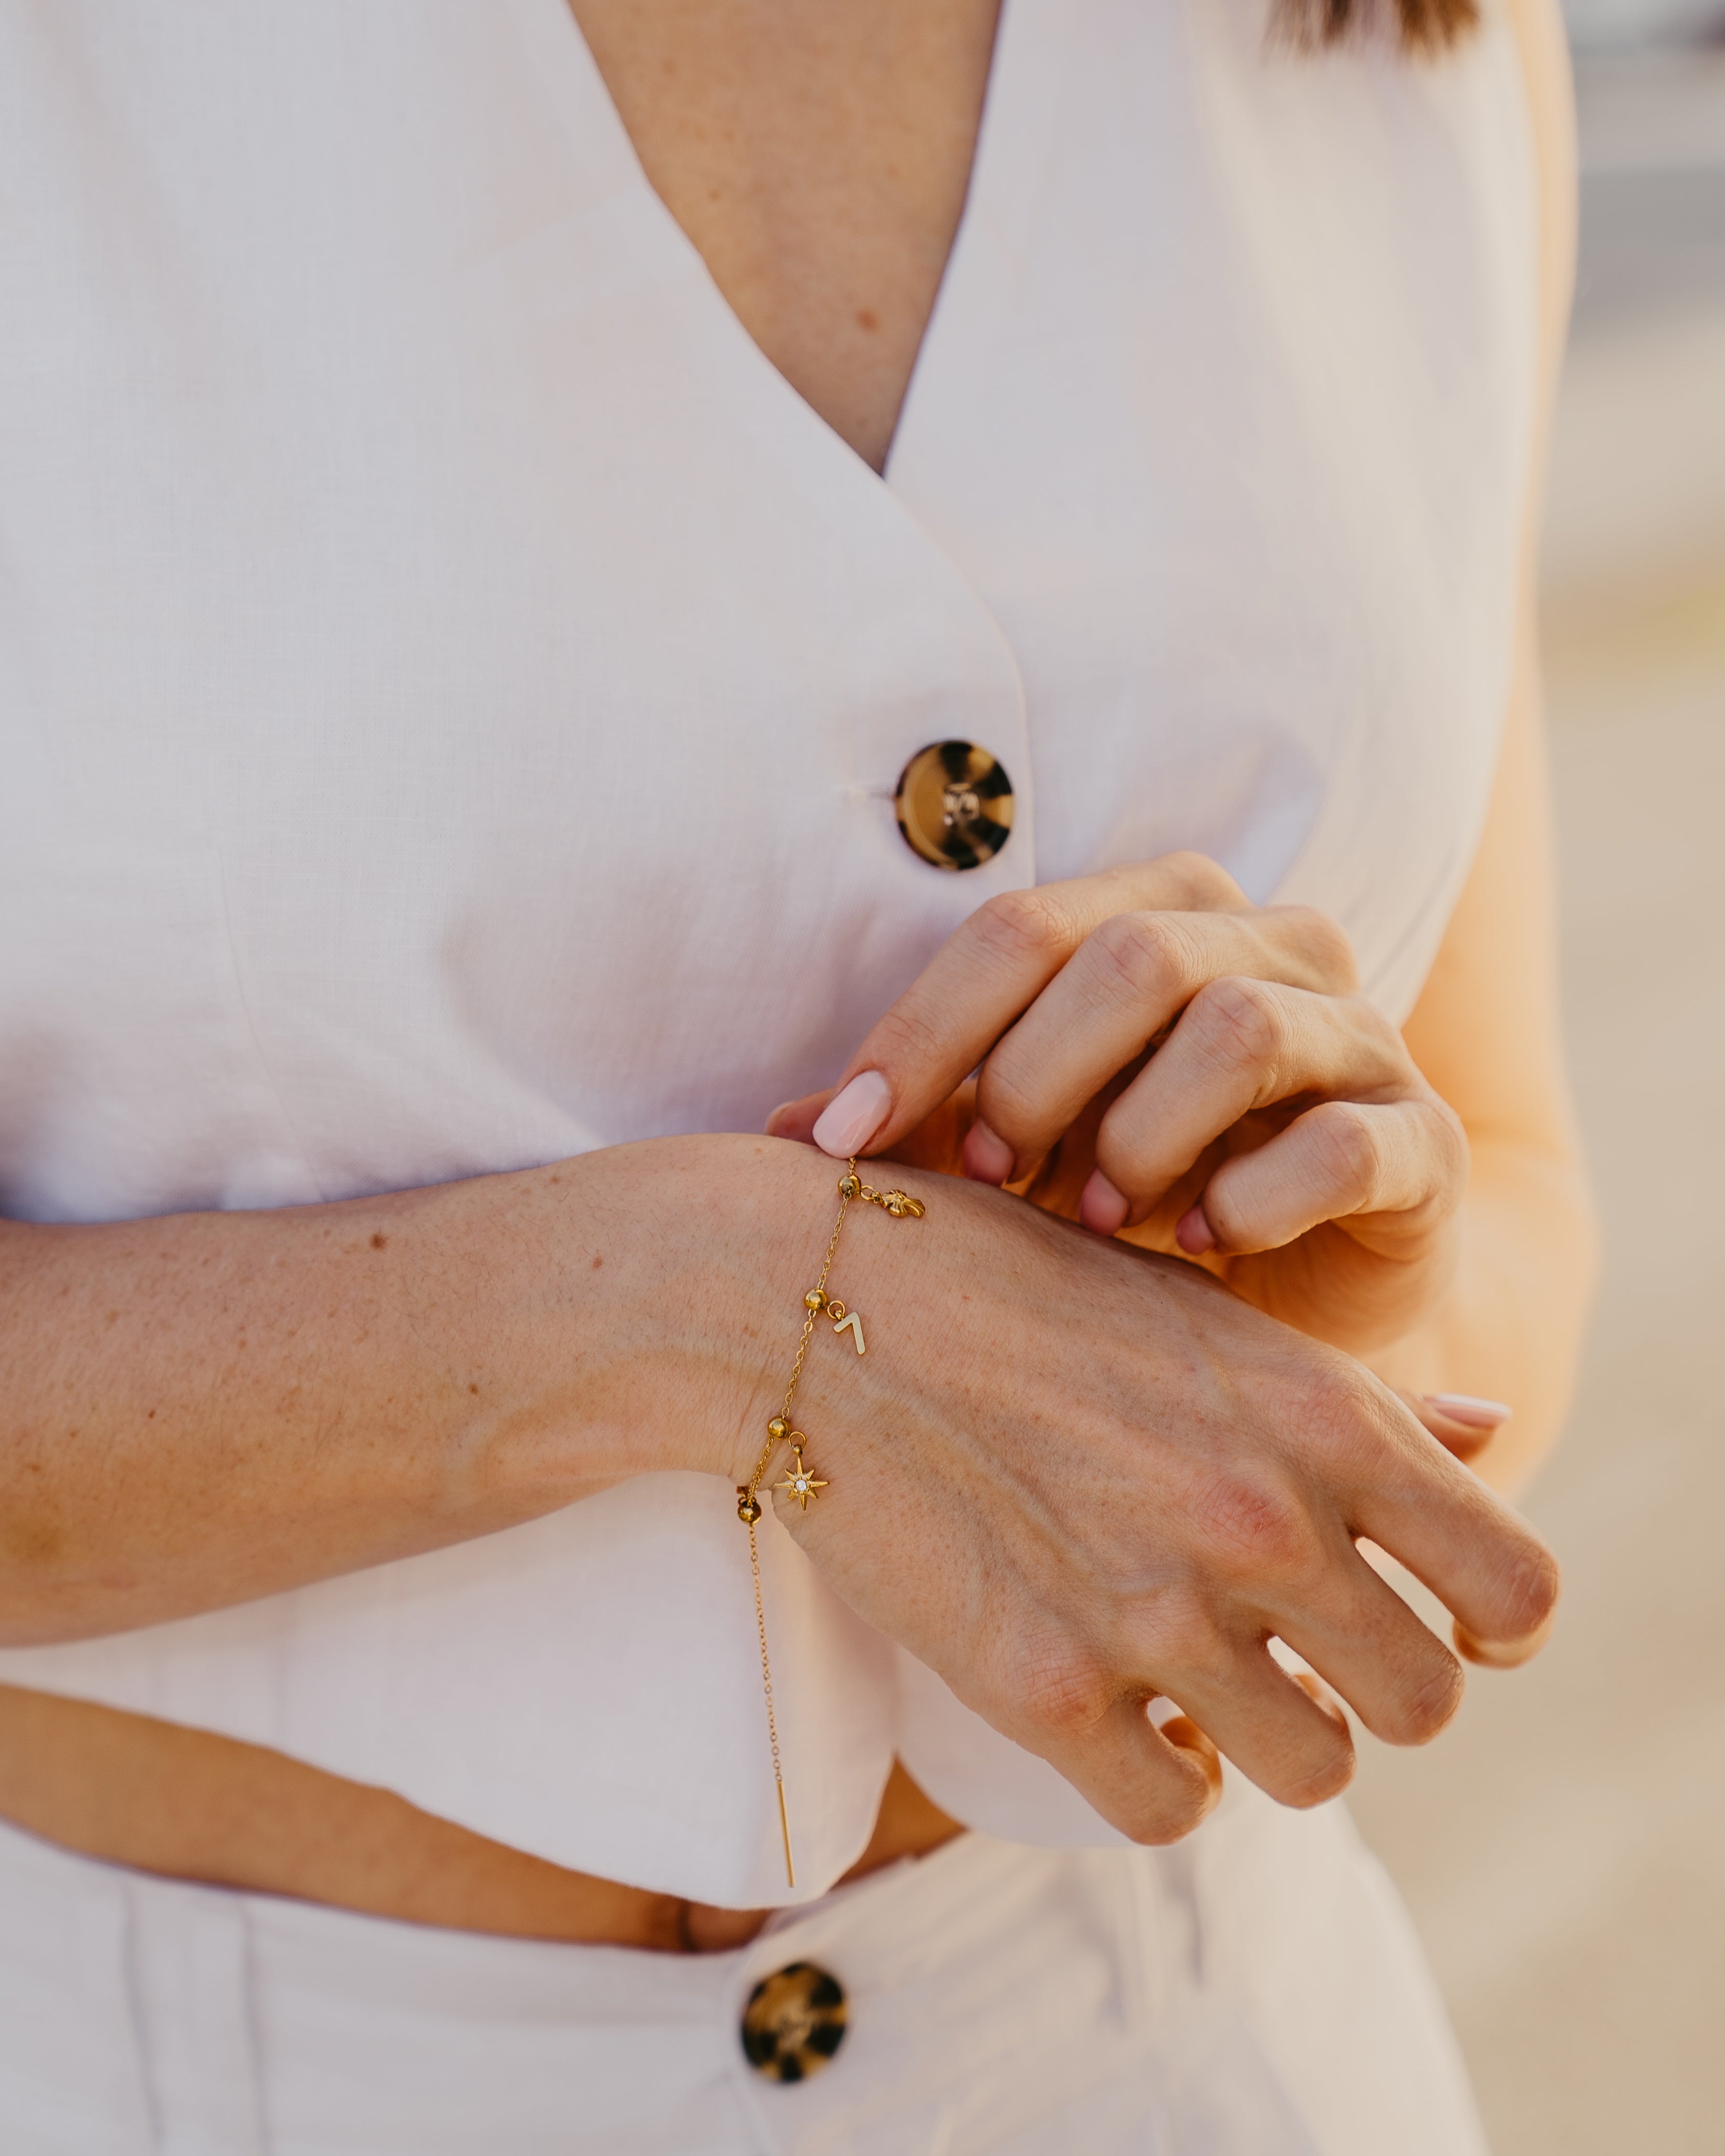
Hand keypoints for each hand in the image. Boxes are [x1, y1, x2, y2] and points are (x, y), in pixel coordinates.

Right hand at [739, 1162, 1555, 1842]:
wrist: (804, 1303)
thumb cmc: (1007, 1282)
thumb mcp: (1199, 1311)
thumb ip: (1353, 1395)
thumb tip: (1494, 1432)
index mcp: (1321, 1414)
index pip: (1515, 1587)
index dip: (1498, 1624)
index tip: (1450, 1623)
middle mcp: (1260, 1519)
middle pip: (1426, 1704)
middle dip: (1374, 1690)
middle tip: (1304, 1652)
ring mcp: (1153, 1614)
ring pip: (1317, 1775)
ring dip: (1273, 1742)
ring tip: (1206, 1680)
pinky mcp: (1042, 1693)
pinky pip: (1175, 1809)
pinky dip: (1161, 1778)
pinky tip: (1122, 1711)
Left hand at [770, 854, 1468, 1360]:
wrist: (1313, 1287)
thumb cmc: (1139, 1197)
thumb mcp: (1022, 1152)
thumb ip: (923, 1125)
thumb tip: (774, 1133)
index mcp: (1166, 911)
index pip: (1020, 926)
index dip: (923, 1031)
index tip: (847, 1142)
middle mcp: (1275, 942)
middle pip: (1128, 957)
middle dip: (1032, 1077)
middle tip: (993, 1182)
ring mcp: (1362, 1034)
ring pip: (1238, 1026)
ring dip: (1138, 1134)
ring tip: (1095, 1219)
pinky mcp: (1425, 1140)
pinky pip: (1342, 1143)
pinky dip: (1250, 1199)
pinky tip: (1196, 1247)